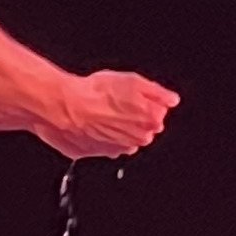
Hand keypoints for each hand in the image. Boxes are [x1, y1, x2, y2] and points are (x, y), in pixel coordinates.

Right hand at [45, 69, 175, 161]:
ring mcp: (117, 149)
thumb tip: (171, 99)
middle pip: (141, 128)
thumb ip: (158, 93)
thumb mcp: (133, 81)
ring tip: (99, 111)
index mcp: (150, 121)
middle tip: (114, 103)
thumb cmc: (94, 93)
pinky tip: (90, 122)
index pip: (157, 114)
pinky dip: (98, 135)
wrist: (63, 107)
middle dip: (131, 117)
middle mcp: (137, 139)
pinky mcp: (97, 153)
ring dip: (114, 127)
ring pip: (122, 137)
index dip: (143, 103)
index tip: (132, 97)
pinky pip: (103, 144)